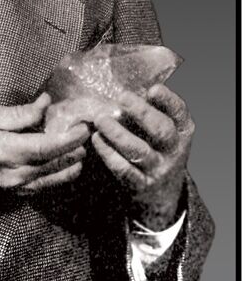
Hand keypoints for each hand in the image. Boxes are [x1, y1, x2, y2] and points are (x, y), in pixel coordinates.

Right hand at [0, 93, 90, 203]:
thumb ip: (19, 114)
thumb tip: (45, 104)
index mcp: (6, 151)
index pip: (49, 147)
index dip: (71, 138)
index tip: (85, 126)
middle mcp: (15, 174)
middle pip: (57, 165)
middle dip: (77, 149)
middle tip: (89, 133)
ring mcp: (15, 189)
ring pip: (55, 179)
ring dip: (72, 164)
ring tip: (82, 148)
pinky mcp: (14, 196)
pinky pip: (44, 186)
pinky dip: (59, 175)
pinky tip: (66, 164)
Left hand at [91, 84, 193, 229]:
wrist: (163, 193)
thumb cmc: (157, 148)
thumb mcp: (164, 130)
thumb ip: (151, 110)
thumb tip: (126, 87)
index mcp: (183, 131)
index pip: (180, 112)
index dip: (168, 100)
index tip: (153, 89)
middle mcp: (174, 150)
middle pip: (162, 131)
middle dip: (142, 113)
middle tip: (121, 98)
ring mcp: (159, 169)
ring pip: (139, 151)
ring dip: (118, 134)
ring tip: (101, 120)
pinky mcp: (141, 185)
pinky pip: (124, 169)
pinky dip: (108, 153)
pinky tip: (97, 139)